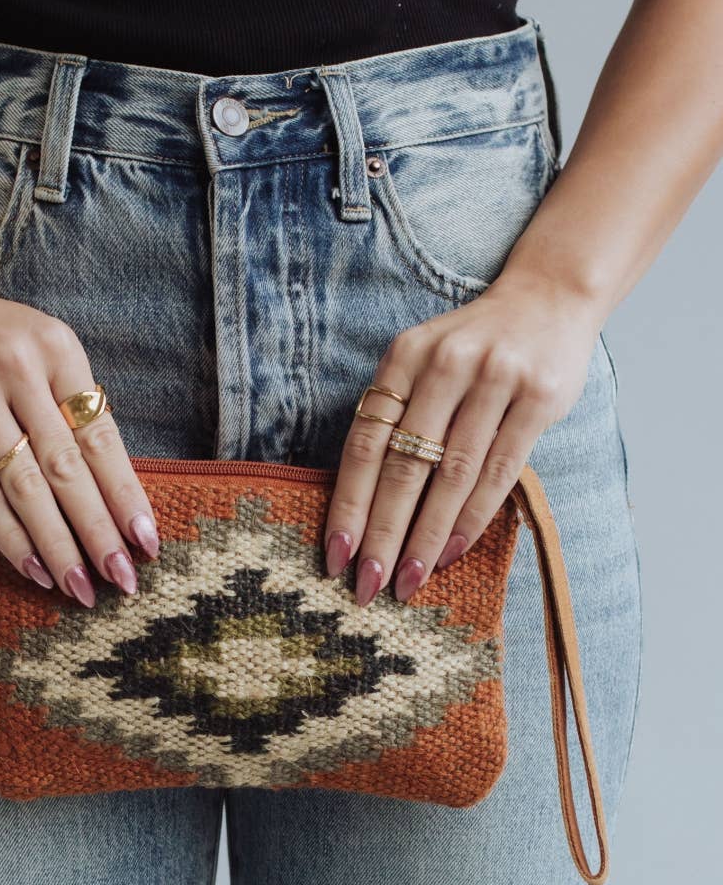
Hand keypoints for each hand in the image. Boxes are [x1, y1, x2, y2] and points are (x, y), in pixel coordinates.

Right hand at [0, 289, 159, 604]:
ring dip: (56, 544)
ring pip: (24, 486)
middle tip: (122, 579)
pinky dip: (9, 535)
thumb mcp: (43, 354)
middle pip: (66, 467)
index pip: (100, 436)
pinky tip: (34, 568)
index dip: (125, 494)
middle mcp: (18, 371)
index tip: (147, 541)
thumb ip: (72, 410)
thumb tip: (113, 494)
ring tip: (80, 587)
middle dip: (98, 531)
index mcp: (58, 351)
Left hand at [323, 278, 600, 605]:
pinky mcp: (538, 397)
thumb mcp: (423, 364)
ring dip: (426, 536)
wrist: (548, 298)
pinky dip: (472, 518)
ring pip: (451, 476)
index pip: (365, 444)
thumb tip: (362, 505)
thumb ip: (396, 416)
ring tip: (409, 580)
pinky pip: (498, 471)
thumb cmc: (473, 348)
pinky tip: (450, 551)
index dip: (348, 505)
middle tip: (369, 586)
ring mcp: (495, 378)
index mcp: (404, 356)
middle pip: (404, 466)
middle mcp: (445, 364)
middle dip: (383, 534)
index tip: (335, 557)